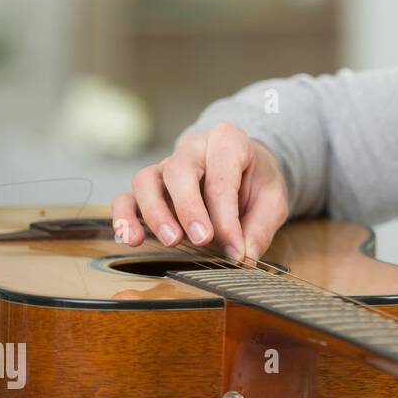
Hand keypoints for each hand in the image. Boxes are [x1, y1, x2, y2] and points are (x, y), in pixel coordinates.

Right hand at [111, 123, 288, 262]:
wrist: (246, 168)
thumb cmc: (256, 181)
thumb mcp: (273, 200)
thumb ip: (260, 228)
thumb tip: (244, 256)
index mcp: (227, 142)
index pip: (221, 180)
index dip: (227, 218)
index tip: (235, 250)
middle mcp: (192, 149)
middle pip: (179, 171)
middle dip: (189, 208)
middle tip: (202, 239)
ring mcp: (165, 166)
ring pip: (146, 180)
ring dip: (154, 213)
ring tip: (171, 240)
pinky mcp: (149, 186)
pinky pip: (127, 196)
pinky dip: (125, 217)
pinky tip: (131, 239)